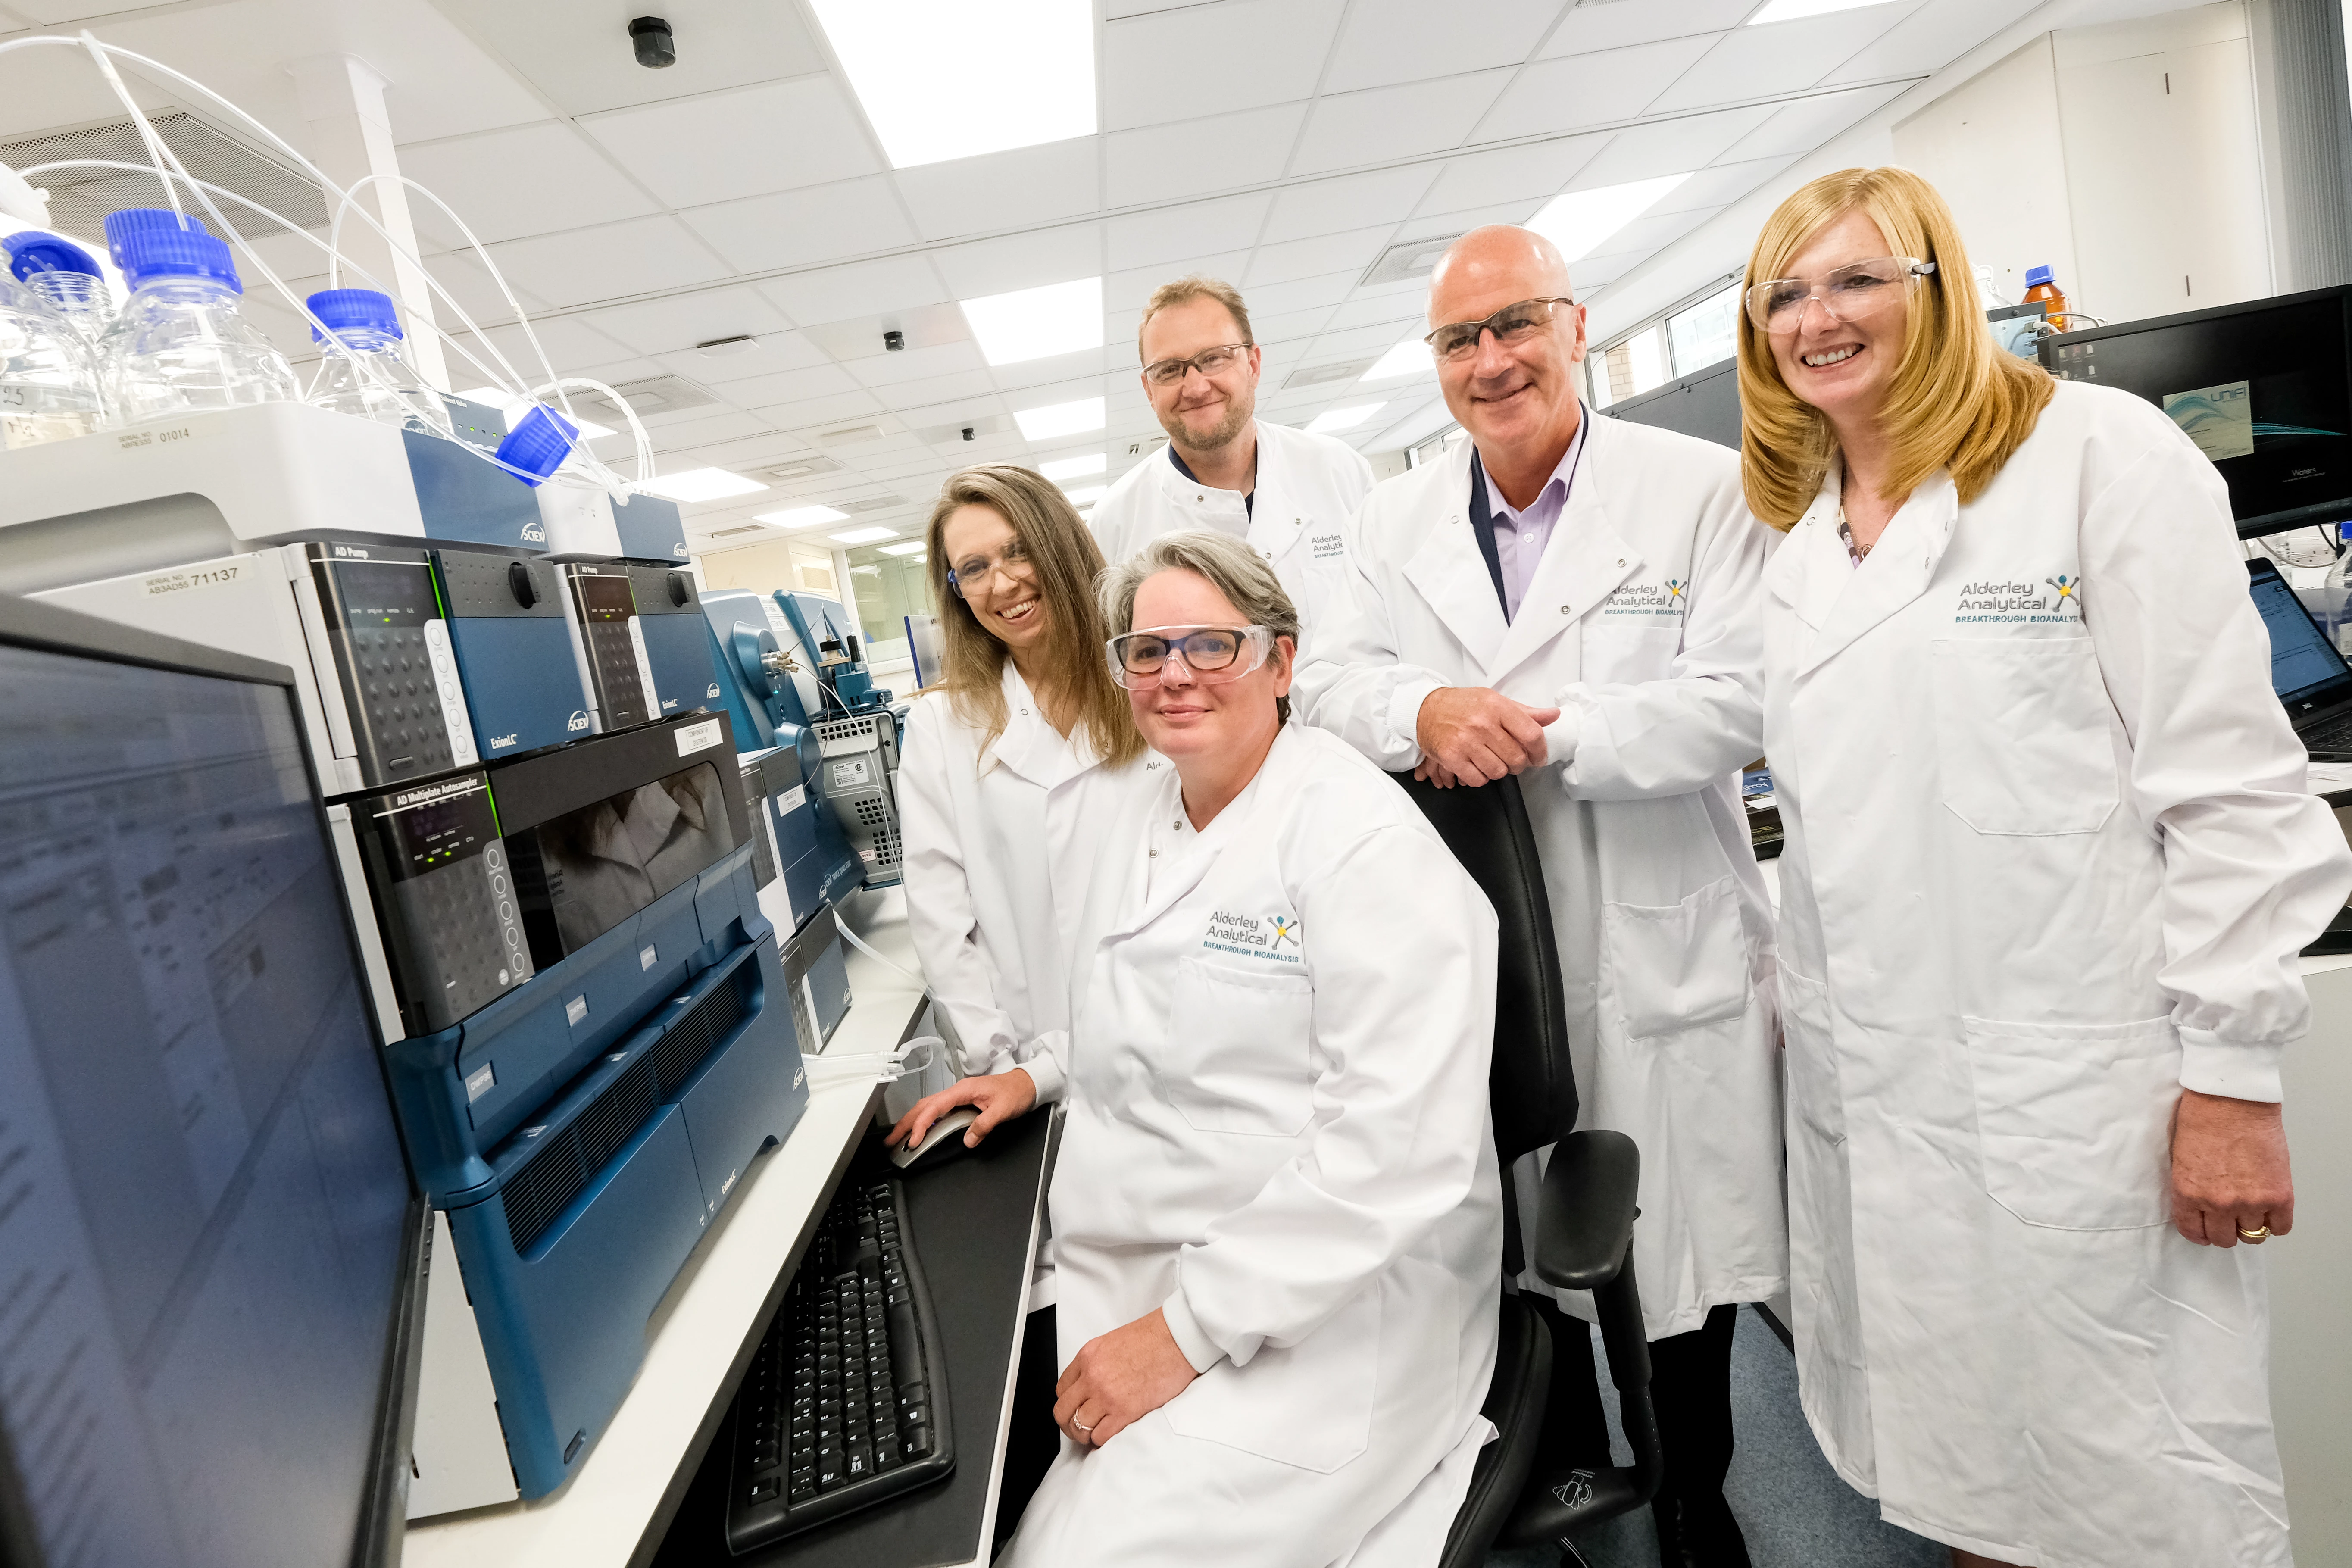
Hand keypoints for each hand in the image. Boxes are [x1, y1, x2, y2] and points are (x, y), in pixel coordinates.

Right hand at [884, 1069, 1035, 1153]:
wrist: (1027, 1084)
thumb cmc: (1016, 1092)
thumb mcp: (1003, 1111)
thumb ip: (983, 1125)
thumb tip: (968, 1140)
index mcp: (963, 1090)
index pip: (934, 1107)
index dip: (921, 1124)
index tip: (913, 1140)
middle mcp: (957, 1091)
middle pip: (924, 1106)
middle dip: (905, 1123)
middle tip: (892, 1140)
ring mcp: (957, 1096)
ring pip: (927, 1108)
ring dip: (911, 1122)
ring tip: (899, 1137)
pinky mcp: (960, 1102)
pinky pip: (937, 1111)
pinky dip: (924, 1121)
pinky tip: (919, 1131)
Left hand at [1053, 1308, 1198, 1446]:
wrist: (1177, 1338)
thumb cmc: (1153, 1337)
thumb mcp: (1112, 1343)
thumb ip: (1097, 1364)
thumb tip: (1091, 1384)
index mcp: (1087, 1357)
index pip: (1061, 1389)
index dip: (1067, 1403)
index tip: (1075, 1409)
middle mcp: (1092, 1376)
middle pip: (1063, 1411)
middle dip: (1069, 1424)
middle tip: (1078, 1429)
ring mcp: (1107, 1395)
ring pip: (1080, 1427)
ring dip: (1085, 1435)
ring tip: (1094, 1435)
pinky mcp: (1125, 1411)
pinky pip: (1100, 1436)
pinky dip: (1101, 1440)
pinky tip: (1108, 1435)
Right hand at [1414, 687, 1559, 786]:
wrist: (1424, 709)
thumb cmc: (1462, 705)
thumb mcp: (1495, 701)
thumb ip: (1525, 712)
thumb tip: (1554, 715)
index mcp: (1497, 707)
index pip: (1531, 734)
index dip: (1540, 751)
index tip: (1538, 757)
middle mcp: (1482, 724)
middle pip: (1516, 758)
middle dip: (1519, 764)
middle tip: (1513, 760)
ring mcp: (1465, 742)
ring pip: (1498, 771)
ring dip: (1498, 770)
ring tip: (1491, 760)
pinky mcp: (1451, 757)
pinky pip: (1478, 779)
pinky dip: (1480, 777)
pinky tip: (1476, 766)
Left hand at [2170, 1089, 2293, 1246]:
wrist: (2232, 1099)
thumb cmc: (2202, 1118)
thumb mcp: (2181, 1158)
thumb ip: (2190, 1187)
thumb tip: (2199, 1206)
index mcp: (2188, 1193)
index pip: (2193, 1232)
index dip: (2201, 1233)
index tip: (2206, 1229)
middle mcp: (2219, 1203)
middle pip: (2224, 1238)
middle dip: (2225, 1229)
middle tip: (2230, 1217)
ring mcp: (2251, 1202)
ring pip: (2253, 1236)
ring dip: (2251, 1225)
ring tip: (2251, 1210)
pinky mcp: (2279, 1196)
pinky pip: (2281, 1227)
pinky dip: (2276, 1222)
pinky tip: (2271, 1209)